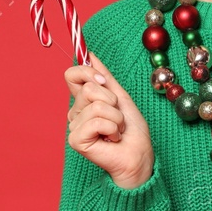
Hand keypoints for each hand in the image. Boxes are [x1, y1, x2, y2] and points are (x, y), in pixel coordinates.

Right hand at [63, 51, 154, 189]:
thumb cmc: (132, 131)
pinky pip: (96, 121)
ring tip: (117, 131)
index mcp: (84, 101)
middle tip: (117, 117)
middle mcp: (76, 113)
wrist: (139, 155)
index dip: (87, 72)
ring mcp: (74, 127)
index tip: (103, 80)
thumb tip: (90, 55)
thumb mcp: (121, 97)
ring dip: (116, 118)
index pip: (71, 75)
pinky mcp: (76, 140)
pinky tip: (112, 139)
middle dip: (111, 100)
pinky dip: (112, 128)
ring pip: (96, 105)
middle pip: (88, 88)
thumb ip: (105, 78)